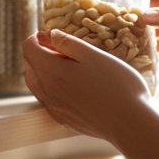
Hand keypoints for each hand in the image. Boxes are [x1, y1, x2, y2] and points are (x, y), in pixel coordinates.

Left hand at [23, 29, 156, 141]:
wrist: (129, 122)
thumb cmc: (116, 85)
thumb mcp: (94, 55)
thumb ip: (68, 43)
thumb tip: (51, 35)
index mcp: (51, 71)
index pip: (28, 49)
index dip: (37, 38)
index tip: (52, 35)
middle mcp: (47, 91)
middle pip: (29, 68)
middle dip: (39, 54)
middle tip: (61, 49)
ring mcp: (54, 108)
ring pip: (37, 85)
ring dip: (45, 72)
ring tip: (68, 67)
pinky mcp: (63, 120)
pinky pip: (49, 100)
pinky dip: (53, 89)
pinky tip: (74, 87)